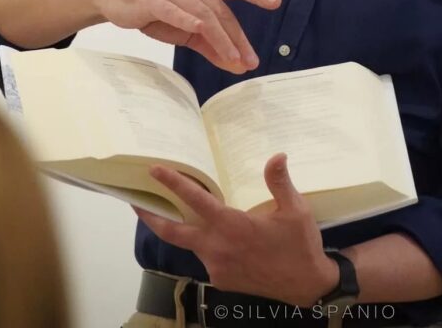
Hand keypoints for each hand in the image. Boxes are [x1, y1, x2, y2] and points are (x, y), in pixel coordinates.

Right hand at [95, 0, 280, 73]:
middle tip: (250, 61)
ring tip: (234, 59)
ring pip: (205, 15)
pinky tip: (203, 32)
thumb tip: (238, 65)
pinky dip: (191, 22)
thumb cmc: (156, 11)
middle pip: (221, 11)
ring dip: (221, 39)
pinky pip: (178, 11)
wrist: (115, 0)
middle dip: (238, 38)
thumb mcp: (188, 31)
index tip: (275, 2)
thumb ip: (212, 45)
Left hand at [134, 154, 338, 306]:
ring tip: (180, 214)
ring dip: (184, 229)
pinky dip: (207, 246)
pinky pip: (207, 258)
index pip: (195, 200)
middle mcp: (217, 248)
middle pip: (171, 231)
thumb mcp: (296, 210)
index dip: (173, 183)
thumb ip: (279, 182)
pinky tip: (218, 239)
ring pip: (191, 244)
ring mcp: (216, 267)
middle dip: (149, 216)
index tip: (155, 170)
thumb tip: (277, 156)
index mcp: (233, 226)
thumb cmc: (300, 245)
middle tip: (134, 201)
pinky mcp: (221, 279)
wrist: (307, 286)